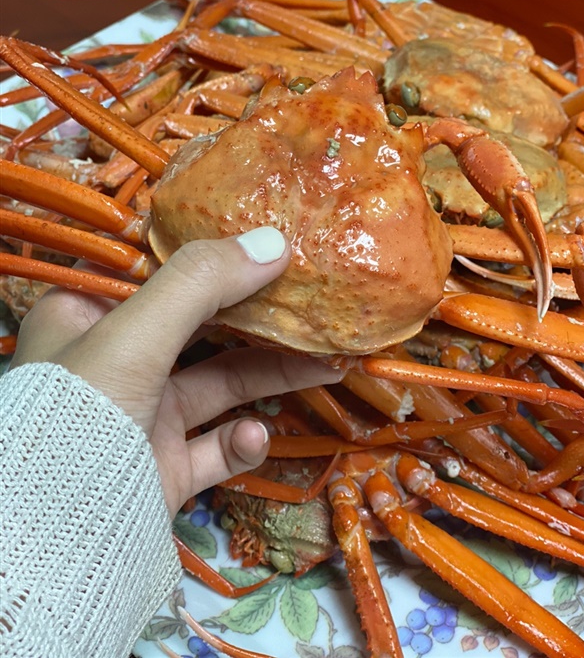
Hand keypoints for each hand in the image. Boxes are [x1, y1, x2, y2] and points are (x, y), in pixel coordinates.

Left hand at [12, 227, 343, 516]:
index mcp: (89, 316)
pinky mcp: (166, 464)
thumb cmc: (81, 413)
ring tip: (329, 364)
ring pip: (221, 383)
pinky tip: (253, 436)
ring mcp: (145, 416)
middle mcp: (118, 361)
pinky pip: (217, 446)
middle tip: (312, 298)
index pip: (155, 268)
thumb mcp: (134, 334)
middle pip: (201, 325)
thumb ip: (200, 283)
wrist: (59, 538)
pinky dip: (242, 441)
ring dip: (273, 374)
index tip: (261, 239)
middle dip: (258, 316)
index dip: (208, 251)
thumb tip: (274, 242)